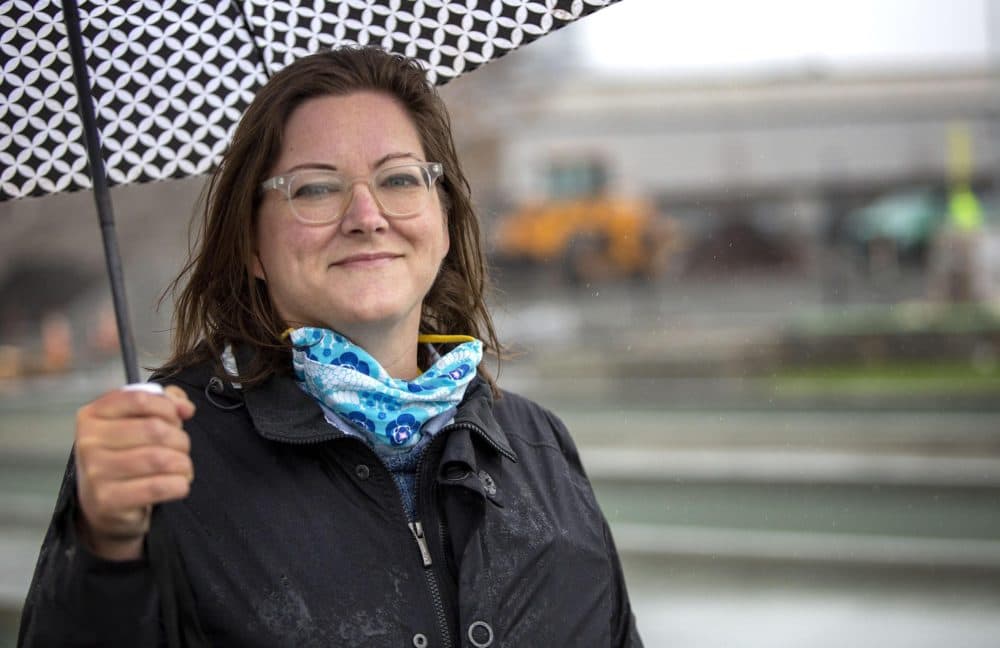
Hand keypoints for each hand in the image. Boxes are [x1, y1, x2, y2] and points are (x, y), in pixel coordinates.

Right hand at [74, 385, 194, 559]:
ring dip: (183, 464)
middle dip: (180, 439)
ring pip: (160, 459)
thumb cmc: (125, 456)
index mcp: (93, 415)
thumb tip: (185, 407)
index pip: (140, 399)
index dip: (169, 408)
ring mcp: (96, 472)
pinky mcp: (108, 500)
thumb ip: (165, 403)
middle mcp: (89, 441)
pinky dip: (179, 484)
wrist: (104, 505)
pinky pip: (158, 487)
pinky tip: (178, 484)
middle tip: (181, 450)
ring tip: (182, 468)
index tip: (177, 420)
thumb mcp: (138, 422)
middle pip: (155, 429)